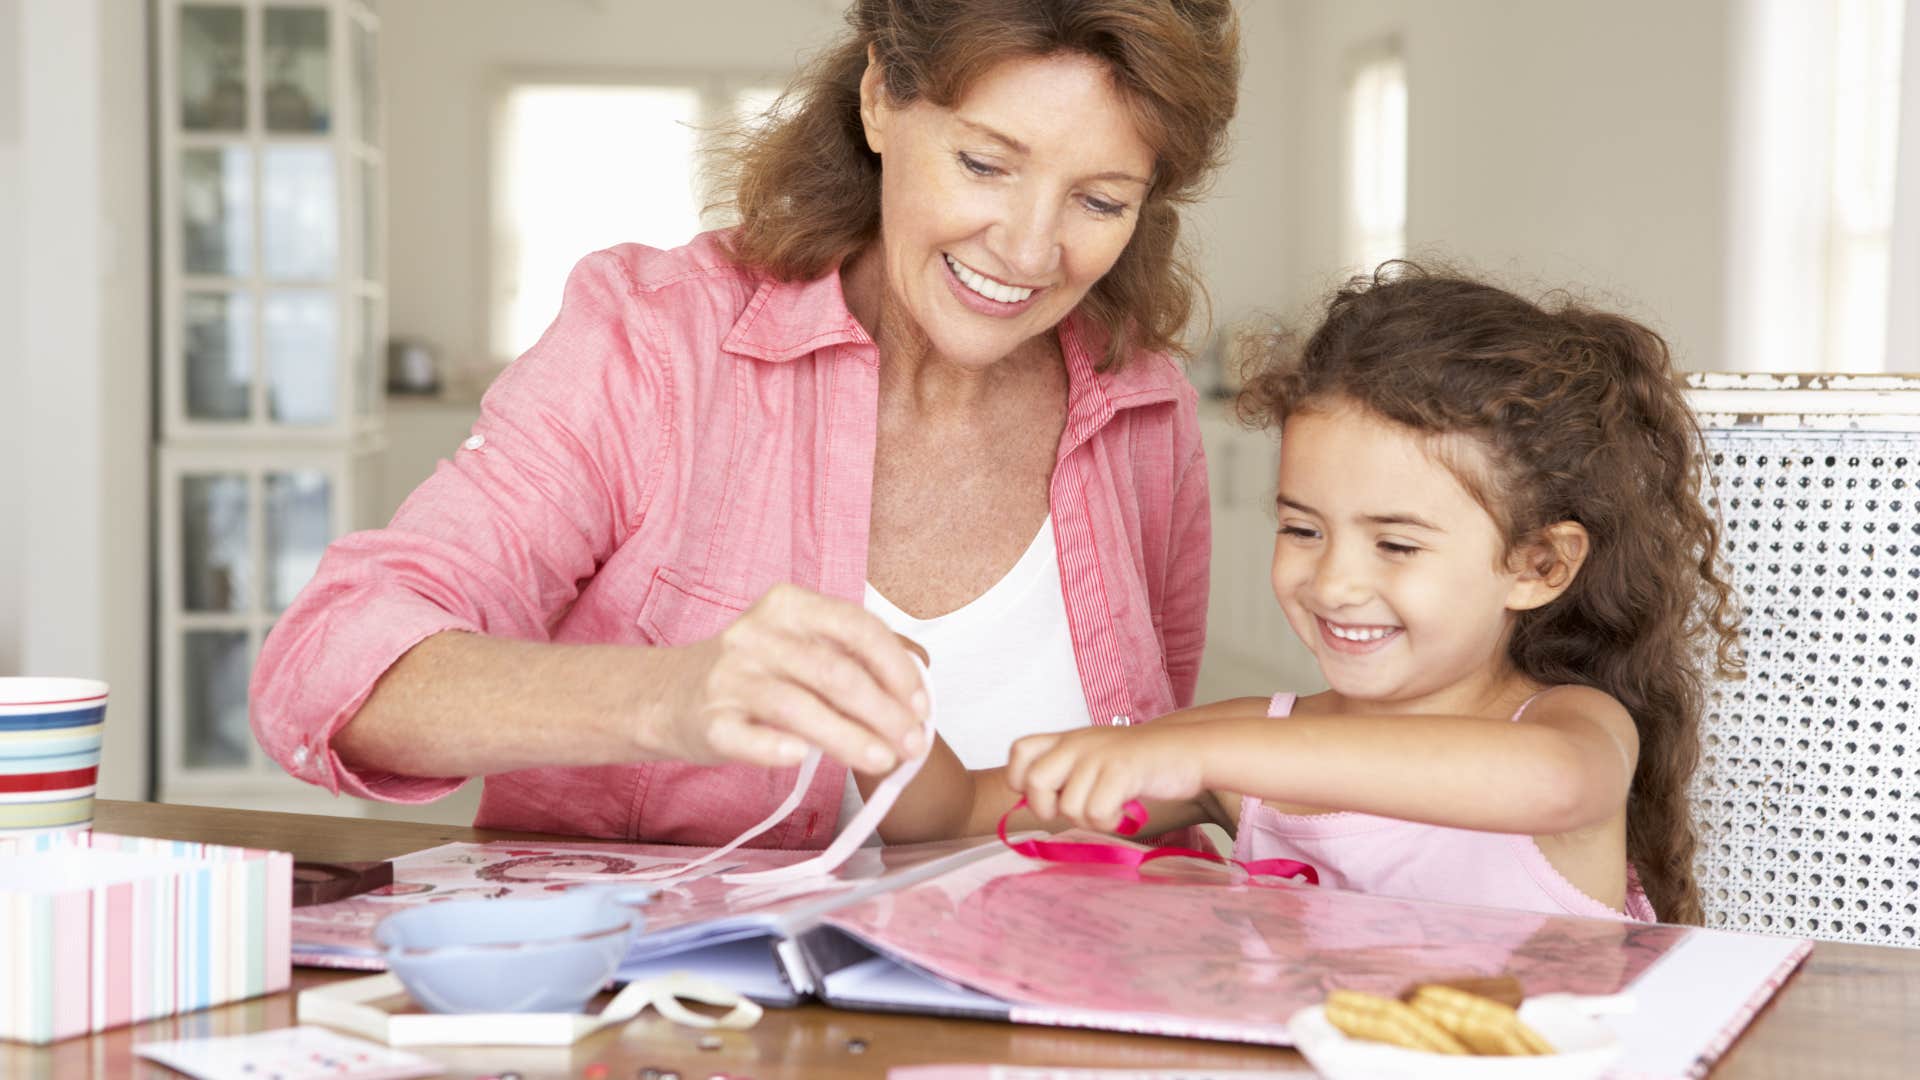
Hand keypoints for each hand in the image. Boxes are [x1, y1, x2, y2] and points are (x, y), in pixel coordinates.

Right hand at [655, 584, 928, 773]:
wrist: (667, 694)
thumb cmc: (753, 672)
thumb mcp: (800, 643)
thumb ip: (855, 653)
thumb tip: (922, 675)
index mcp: (789, 606)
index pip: (855, 626)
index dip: (896, 666)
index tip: (921, 703)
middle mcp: (757, 635)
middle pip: (833, 671)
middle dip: (884, 711)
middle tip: (913, 743)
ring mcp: (730, 678)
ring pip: (799, 707)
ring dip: (848, 737)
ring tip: (884, 761)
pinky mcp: (709, 721)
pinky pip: (747, 736)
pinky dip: (776, 748)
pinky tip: (804, 759)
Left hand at [1005, 725, 1206, 832]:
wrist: (1188, 750)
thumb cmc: (1139, 764)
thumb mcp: (1095, 759)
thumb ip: (1066, 775)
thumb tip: (1038, 806)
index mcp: (1067, 739)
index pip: (1019, 751)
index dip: (1021, 780)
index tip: (1047, 794)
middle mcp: (1078, 743)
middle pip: (1034, 782)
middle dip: (1048, 808)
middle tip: (1076, 810)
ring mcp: (1099, 755)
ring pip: (1068, 807)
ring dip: (1088, 820)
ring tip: (1110, 809)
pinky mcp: (1122, 770)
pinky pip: (1097, 813)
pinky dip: (1109, 823)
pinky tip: (1124, 813)